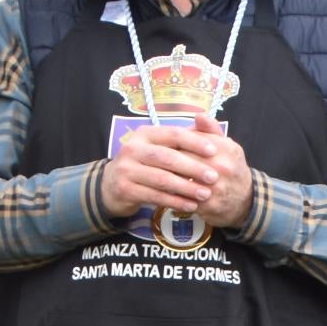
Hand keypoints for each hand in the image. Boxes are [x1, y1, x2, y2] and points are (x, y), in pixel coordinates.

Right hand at [106, 117, 252, 226]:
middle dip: (193, 167)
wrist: (112, 185)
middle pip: (167, 157)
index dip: (194, 142)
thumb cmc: (145, 164)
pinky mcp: (125, 189)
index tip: (214, 151)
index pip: (173, 134)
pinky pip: (154, 196)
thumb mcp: (160, 147)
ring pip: (161, 179)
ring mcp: (126, 169)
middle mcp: (132, 148)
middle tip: (213, 177)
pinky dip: (175, 201)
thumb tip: (206, 120)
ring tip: (205, 194)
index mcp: (145, 134)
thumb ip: (183, 137)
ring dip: (186, 187)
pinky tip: (190, 205)